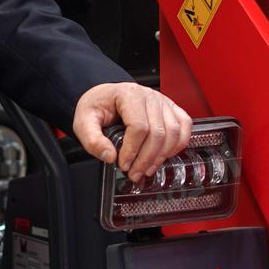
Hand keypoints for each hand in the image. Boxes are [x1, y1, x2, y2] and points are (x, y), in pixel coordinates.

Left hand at [72, 81, 191, 180]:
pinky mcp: (171, 109)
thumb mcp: (83, 120)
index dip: (132, 151)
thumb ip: (92, 140)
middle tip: (134, 173)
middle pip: (158, 132)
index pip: (139, 127)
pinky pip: (185, 126)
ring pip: (173, 132)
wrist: (106, 96)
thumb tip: (109, 156)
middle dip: (146, 159)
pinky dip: (178, 144)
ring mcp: (163, 102)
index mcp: (129, 95)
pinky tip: (164, 155)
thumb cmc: (98, 106)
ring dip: (161, 156)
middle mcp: (150, 96)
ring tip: (147, 169)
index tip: (122, 164)